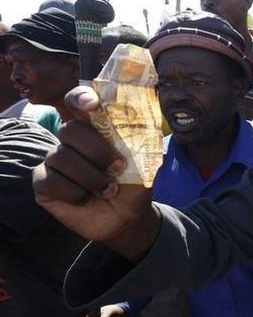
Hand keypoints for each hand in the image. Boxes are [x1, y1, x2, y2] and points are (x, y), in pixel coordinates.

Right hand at [32, 86, 158, 259]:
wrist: (127, 218)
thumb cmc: (133, 185)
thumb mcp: (145, 162)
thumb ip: (141, 141)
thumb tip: (144, 120)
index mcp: (95, 128)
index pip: (79, 101)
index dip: (81, 98)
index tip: (91, 104)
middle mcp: (71, 140)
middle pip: (70, 130)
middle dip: (97, 151)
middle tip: (117, 168)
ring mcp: (55, 160)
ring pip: (61, 158)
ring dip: (91, 178)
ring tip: (108, 190)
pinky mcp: (43, 183)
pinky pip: (49, 180)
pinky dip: (73, 192)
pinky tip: (85, 199)